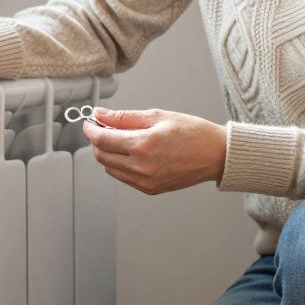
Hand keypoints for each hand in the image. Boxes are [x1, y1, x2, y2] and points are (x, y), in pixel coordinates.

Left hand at [83, 107, 227, 194]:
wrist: (215, 155)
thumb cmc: (192, 132)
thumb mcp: (157, 116)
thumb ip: (124, 117)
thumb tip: (100, 115)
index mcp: (143, 145)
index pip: (102, 139)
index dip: (91, 129)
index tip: (89, 122)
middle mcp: (142, 167)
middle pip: (102, 155)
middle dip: (98, 140)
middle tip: (104, 127)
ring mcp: (145, 181)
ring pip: (110, 168)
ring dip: (108, 153)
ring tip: (121, 139)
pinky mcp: (150, 189)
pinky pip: (123, 177)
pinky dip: (120, 164)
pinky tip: (132, 153)